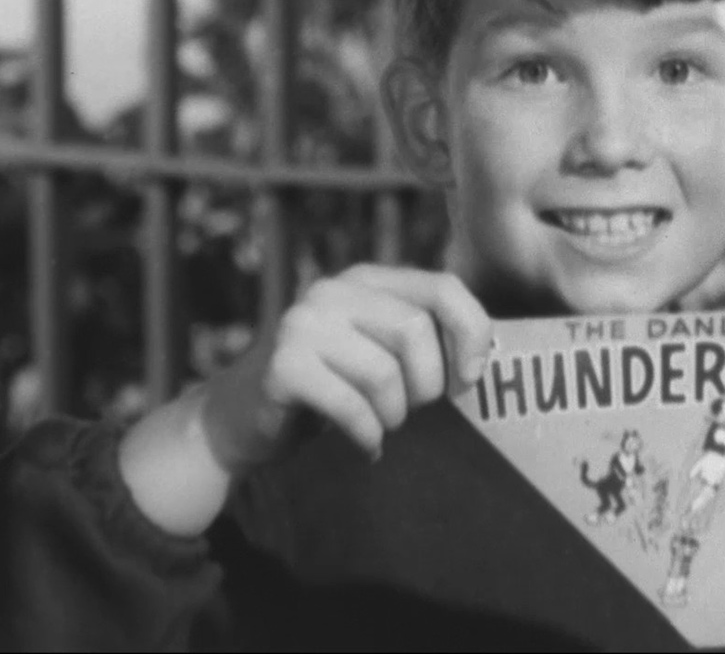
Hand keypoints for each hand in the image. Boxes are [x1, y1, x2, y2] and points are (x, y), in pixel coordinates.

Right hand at [201, 265, 491, 470]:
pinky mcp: (283, 366)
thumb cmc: (331, 388)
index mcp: (368, 279)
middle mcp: (335, 290)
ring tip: (381, 425)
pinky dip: (367, 433)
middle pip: (416, 331)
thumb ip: (423, 338)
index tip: (471, 378)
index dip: (471, 331)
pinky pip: (352, 404)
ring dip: (394, 414)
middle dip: (426, 385)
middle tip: (408, 410)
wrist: (239, 420)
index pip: (444, 287)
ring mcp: (304, 324)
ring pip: (385, 372)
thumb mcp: (379, 350)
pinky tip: (364, 445)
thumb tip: (486, 358)